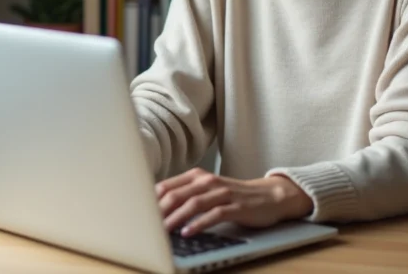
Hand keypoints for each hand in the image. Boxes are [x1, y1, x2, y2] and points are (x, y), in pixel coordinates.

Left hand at [155, 168, 312, 235]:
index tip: (138, 213)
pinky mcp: (235, 206)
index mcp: (197, 176)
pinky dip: (198, 224)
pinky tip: (188, 232)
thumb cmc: (233, 195)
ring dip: (175, 218)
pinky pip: (213, 214)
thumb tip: (157, 207)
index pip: (167, 186)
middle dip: (159, 210)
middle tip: (145, 224)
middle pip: (176, 194)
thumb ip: (185, 195)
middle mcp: (208, 181)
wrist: (269, 196)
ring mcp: (222, 193)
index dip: (150, 200)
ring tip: (162, 231)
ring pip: (193, 203)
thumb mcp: (207, 190)